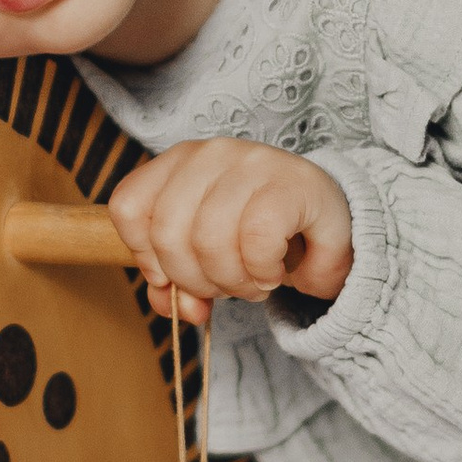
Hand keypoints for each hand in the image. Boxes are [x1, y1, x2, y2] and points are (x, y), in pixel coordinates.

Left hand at [106, 139, 354, 324]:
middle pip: (167, 233)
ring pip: (209, 240)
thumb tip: (174, 307)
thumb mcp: (208, 257)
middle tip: (225, 287)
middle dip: (195, 280)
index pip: (129, 206)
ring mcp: (252, 163)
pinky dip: (262, 271)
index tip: (172, 277)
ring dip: (232, 281)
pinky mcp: (292, 183)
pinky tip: (273, 273)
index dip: (145, 256)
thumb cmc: (262, 234)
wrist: (332, 220)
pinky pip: (256, 239)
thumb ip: (177, 283)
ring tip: (252, 283)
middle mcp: (210, 154)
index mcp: (179, 163)